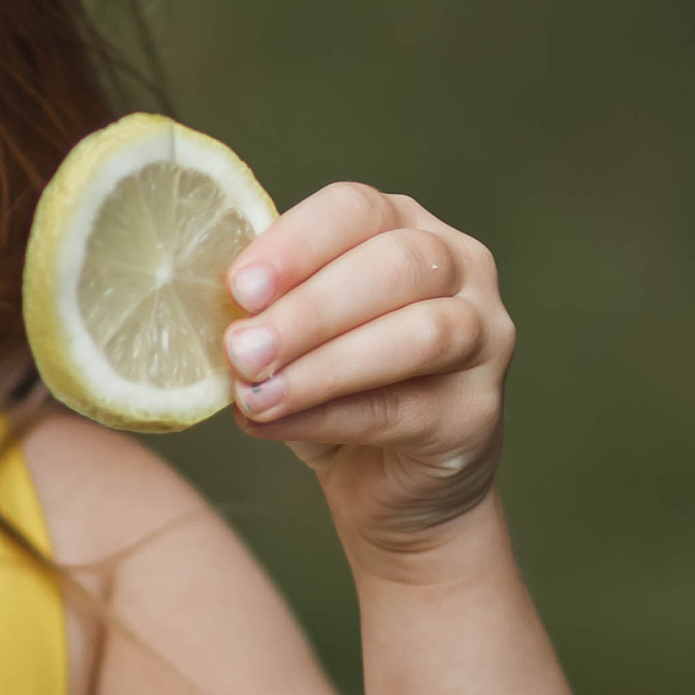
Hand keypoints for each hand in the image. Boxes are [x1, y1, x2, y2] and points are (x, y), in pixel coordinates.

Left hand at [222, 184, 513, 553]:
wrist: (393, 484)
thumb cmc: (334, 390)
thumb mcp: (291, 340)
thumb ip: (263, 317)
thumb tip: (211, 322)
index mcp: (403, 226)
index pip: (355, 209)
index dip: (296, 243)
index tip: (237, 287)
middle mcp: (458, 267)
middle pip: (394, 265)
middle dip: (308, 308)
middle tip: (241, 349)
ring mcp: (484, 336)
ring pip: (419, 332)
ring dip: (326, 364)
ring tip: (257, 393)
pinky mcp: (479, 410)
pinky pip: (407, 405)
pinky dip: (333, 415)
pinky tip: (278, 423)